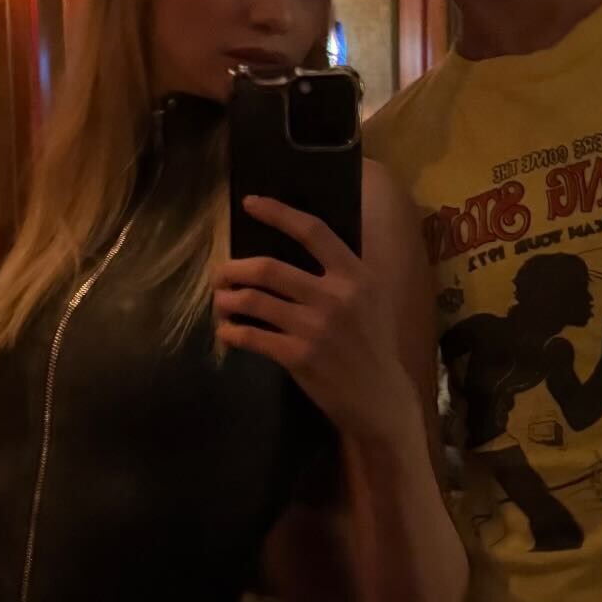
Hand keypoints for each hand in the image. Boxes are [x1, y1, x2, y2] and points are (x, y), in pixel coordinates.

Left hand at [213, 197, 408, 440]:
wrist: (381, 399)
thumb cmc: (374, 346)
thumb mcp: (372, 300)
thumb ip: (344, 273)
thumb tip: (302, 246)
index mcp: (356, 276)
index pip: (312, 231)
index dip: (278, 213)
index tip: (250, 203)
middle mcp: (335, 297)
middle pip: (269, 268)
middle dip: (235, 268)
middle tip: (221, 273)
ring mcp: (315, 328)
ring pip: (254, 301)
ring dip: (228, 299)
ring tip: (220, 301)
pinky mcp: (299, 356)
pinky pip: (252, 336)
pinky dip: (233, 332)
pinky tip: (227, 331)